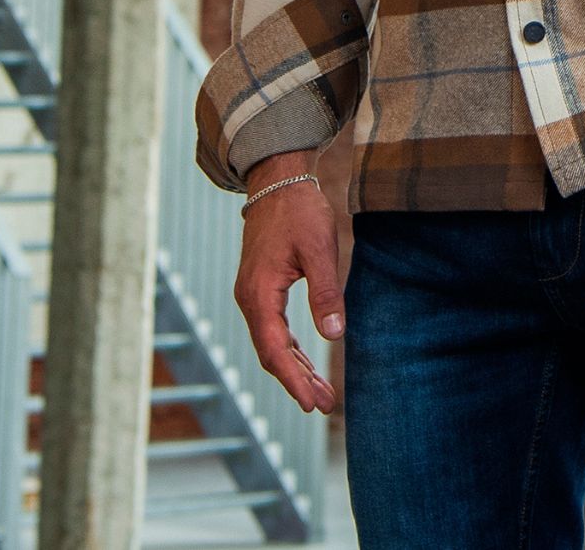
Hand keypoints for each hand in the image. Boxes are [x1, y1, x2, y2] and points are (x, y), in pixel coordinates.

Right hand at [234, 155, 343, 413]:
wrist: (278, 180)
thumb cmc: (300, 211)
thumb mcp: (320, 249)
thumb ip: (326, 292)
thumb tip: (334, 335)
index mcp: (260, 293)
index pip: (274, 350)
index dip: (293, 380)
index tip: (312, 404)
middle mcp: (250, 299)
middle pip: (270, 353)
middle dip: (296, 381)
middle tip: (324, 405)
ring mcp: (252, 294)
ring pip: (270, 343)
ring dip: (294, 368)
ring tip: (319, 391)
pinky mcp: (260, 288)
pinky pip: (272, 328)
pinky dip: (289, 348)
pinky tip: (305, 359)